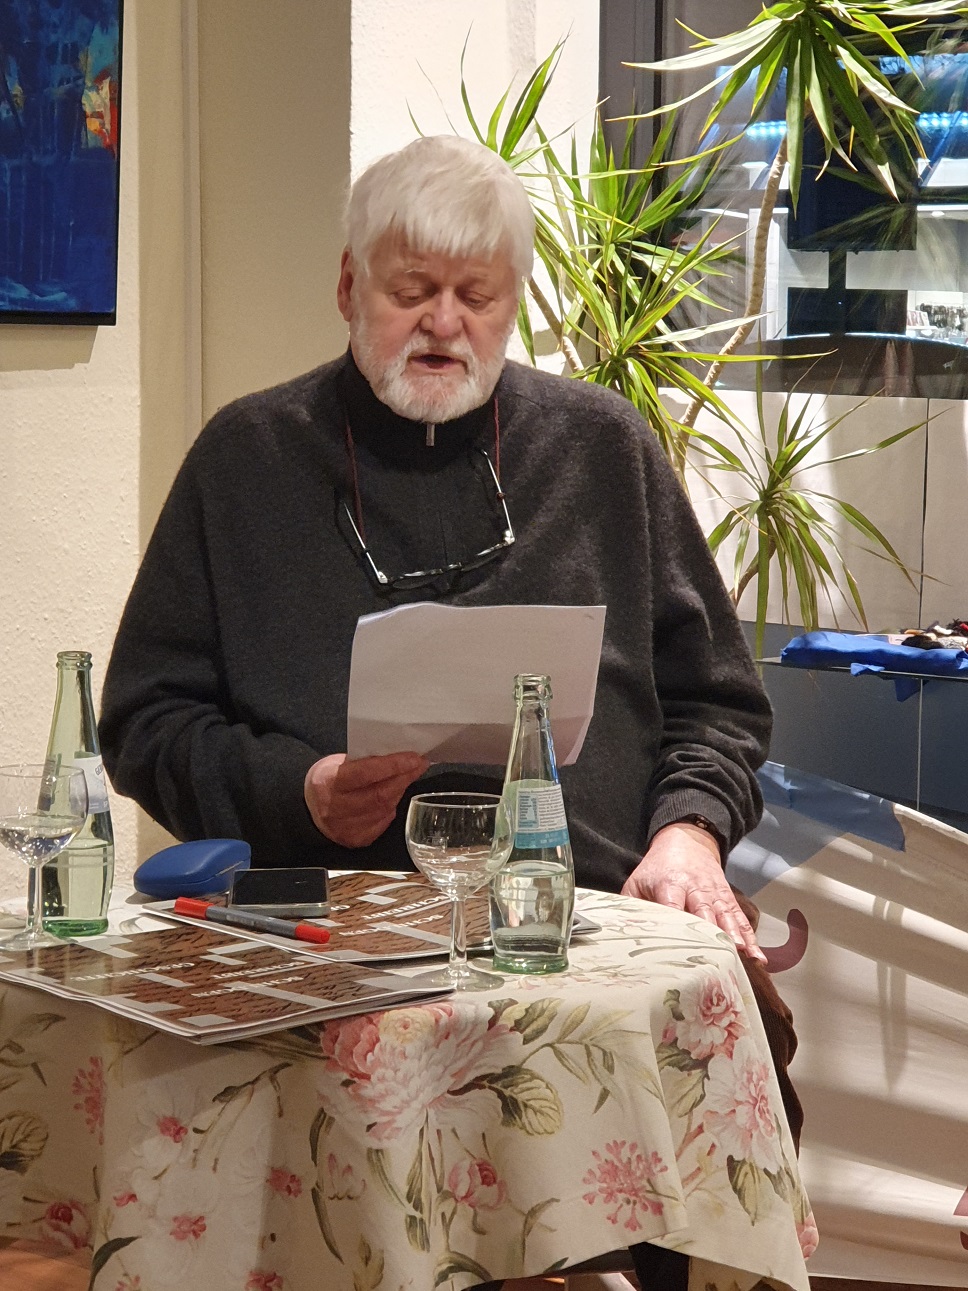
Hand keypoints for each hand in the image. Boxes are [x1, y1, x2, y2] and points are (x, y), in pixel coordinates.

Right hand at [304, 752, 428, 847]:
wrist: (308, 808)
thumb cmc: (328, 779)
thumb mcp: (337, 762)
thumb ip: (363, 761)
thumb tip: (397, 755)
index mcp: (329, 782)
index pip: (365, 773)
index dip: (393, 765)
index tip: (414, 757)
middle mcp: (336, 808)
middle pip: (380, 794)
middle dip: (404, 777)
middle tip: (419, 765)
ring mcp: (345, 827)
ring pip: (384, 809)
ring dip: (400, 791)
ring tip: (407, 777)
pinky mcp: (355, 840)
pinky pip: (382, 823)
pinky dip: (391, 808)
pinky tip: (393, 797)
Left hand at [621, 822, 765, 962]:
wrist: (688, 841)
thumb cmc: (658, 868)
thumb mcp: (638, 881)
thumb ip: (630, 906)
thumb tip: (622, 934)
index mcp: (670, 884)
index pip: (673, 906)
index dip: (678, 925)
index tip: (680, 947)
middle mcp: (695, 889)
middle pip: (705, 913)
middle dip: (712, 935)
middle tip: (717, 957)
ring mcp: (715, 894)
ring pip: (727, 917)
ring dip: (735, 938)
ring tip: (743, 957)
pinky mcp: (728, 899)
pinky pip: (740, 919)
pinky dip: (750, 937)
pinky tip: (758, 956)